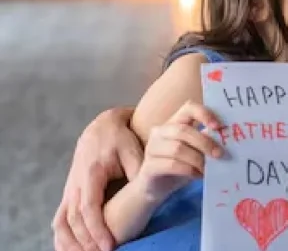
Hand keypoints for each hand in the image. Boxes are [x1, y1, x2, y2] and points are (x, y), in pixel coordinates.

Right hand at [53, 107, 142, 250]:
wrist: (102, 127)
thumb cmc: (121, 140)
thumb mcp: (132, 150)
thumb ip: (138, 169)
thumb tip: (147, 186)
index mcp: (90, 174)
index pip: (90, 208)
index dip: (98, 228)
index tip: (109, 245)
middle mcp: (75, 184)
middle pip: (75, 220)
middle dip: (86, 241)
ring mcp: (70, 189)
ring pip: (63, 222)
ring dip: (71, 243)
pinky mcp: (70, 193)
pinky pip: (60, 219)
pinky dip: (62, 237)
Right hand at [130, 101, 223, 203]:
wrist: (156, 189)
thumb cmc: (180, 165)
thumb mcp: (196, 150)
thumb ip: (207, 140)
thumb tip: (230, 137)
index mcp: (174, 123)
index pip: (188, 108)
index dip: (204, 114)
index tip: (219, 126)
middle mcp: (160, 132)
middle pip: (183, 130)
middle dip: (205, 142)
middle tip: (220, 154)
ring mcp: (152, 149)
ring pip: (177, 149)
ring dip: (197, 159)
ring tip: (207, 169)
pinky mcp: (149, 167)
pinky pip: (171, 165)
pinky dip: (188, 170)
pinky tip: (197, 175)